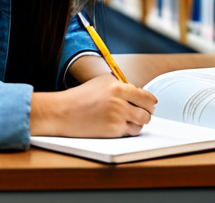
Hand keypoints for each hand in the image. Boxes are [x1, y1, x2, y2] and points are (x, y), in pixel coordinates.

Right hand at [30, 74, 156, 137]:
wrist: (62, 112)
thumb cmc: (78, 98)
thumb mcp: (100, 83)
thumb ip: (120, 86)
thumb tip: (137, 93)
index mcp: (117, 86)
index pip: (144, 95)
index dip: (150, 101)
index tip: (152, 103)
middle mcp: (120, 100)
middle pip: (147, 109)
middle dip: (146, 112)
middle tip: (142, 112)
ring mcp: (118, 115)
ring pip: (142, 121)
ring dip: (138, 122)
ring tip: (126, 119)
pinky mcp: (114, 129)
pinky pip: (131, 131)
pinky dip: (128, 129)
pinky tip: (118, 125)